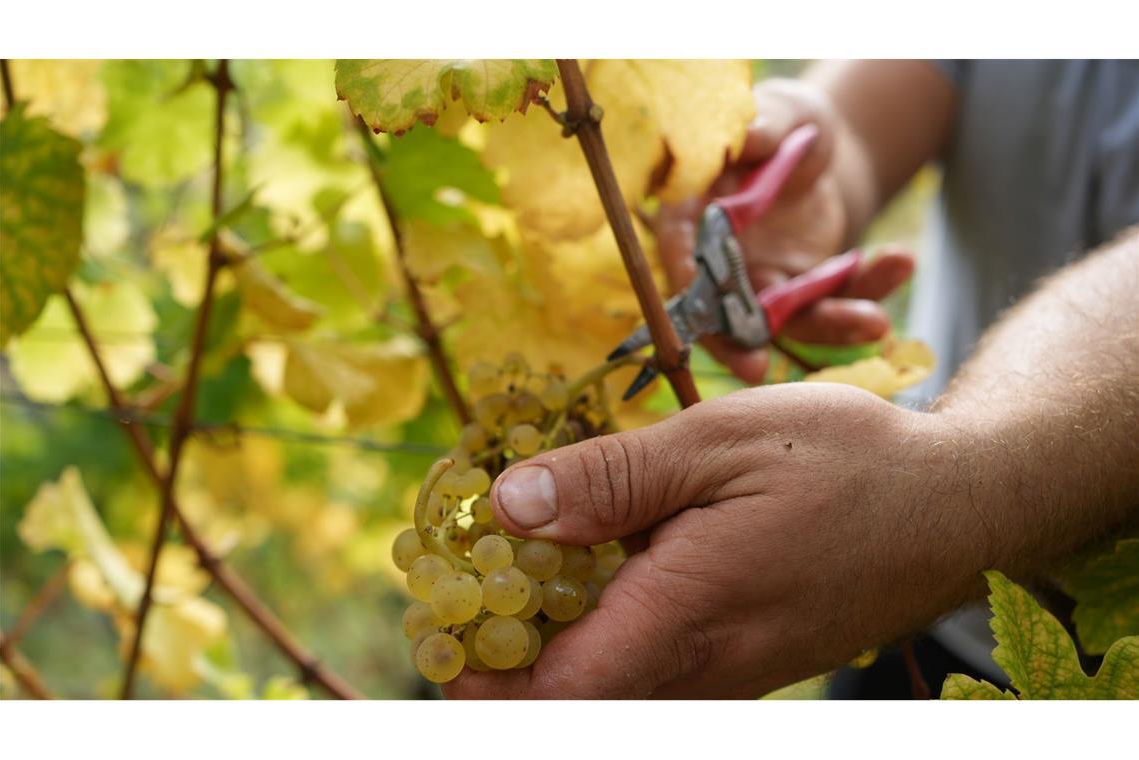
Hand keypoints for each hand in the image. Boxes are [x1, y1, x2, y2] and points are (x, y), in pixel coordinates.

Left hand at [443, 383, 990, 698]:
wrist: (958, 502)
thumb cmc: (847, 460)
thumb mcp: (720, 440)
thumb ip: (613, 478)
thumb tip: (510, 505)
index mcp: (687, 613)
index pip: (559, 695)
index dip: (483, 680)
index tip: (437, 635)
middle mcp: (704, 664)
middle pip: (577, 698)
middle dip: (507, 659)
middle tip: (465, 590)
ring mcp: (731, 670)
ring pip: (616, 686)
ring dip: (556, 643)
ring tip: (525, 569)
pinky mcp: (749, 658)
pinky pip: (659, 666)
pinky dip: (610, 630)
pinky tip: (606, 566)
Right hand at [652, 78, 912, 382]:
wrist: (818, 146)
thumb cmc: (783, 122)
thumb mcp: (779, 112)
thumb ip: (763, 125)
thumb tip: (745, 139)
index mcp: (691, 215)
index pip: (680, 257)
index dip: (687, 289)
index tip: (706, 314)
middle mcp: (719, 261)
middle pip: (721, 312)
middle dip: (738, 345)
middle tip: (756, 371)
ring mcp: (762, 283)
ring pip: (788, 320)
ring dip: (830, 326)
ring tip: (876, 322)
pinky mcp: (805, 291)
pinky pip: (836, 300)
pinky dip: (869, 290)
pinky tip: (900, 261)